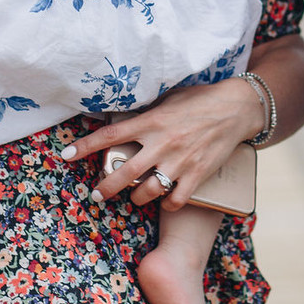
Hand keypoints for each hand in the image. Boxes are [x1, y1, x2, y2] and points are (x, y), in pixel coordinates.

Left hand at [63, 78, 265, 208]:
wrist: (237, 108)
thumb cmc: (200, 99)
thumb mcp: (169, 99)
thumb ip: (147, 113)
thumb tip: (124, 119)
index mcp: (152, 121)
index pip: (110, 135)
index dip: (85, 146)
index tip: (66, 155)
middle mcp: (163, 143)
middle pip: (124, 173)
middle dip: (105, 187)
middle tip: (96, 194)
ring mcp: (181, 161)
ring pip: (148, 191)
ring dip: (137, 198)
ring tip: (135, 197)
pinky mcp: (198, 175)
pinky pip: (176, 200)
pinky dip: (168, 205)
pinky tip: (166, 201)